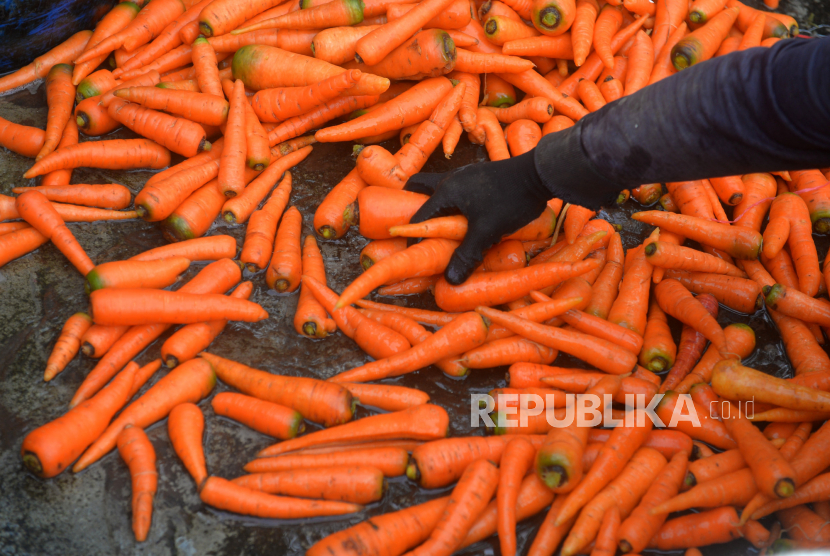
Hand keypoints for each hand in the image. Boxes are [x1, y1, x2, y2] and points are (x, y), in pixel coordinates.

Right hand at [406, 150, 549, 284]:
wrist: (539, 175)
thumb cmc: (509, 201)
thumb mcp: (486, 232)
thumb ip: (466, 255)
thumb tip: (450, 280)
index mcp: (446, 191)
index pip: (419, 216)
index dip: (411, 235)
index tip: (410, 252)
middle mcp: (450, 179)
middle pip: (419, 186)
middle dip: (411, 202)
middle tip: (410, 222)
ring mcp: (465, 175)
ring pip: (439, 186)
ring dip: (433, 202)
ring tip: (435, 223)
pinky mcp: (479, 176)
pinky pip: (456, 188)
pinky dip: (452, 201)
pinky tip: (463, 215)